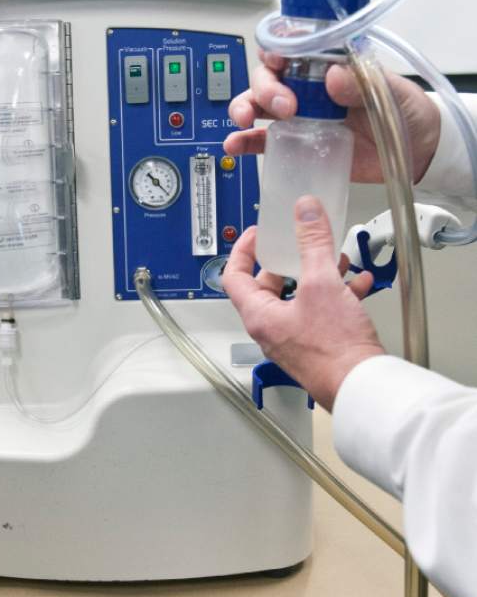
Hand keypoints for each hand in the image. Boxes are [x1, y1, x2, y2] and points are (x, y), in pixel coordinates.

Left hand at [223, 195, 385, 411]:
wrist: (362, 385)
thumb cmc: (335, 349)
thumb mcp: (322, 283)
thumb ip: (312, 242)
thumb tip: (304, 211)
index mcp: (260, 316)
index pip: (234, 277)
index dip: (243, 250)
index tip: (258, 234)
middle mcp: (272, 330)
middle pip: (269, 286)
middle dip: (289, 261)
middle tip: (300, 243)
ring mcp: (295, 339)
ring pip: (299, 297)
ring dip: (318, 275)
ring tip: (337, 260)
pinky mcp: (318, 346)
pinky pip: (322, 313)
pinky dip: (337, 295)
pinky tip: (358, 284)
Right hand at [225, 52, 440, 183]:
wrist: (415, 150)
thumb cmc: (404, 109)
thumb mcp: (390, 89)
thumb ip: (361, 81)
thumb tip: (332, 75)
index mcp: (327, 62)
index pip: (290, 45)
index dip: (276, 48)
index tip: (279, 61)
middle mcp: (307, 85)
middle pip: (268, 74)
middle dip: (265, 87)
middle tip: (285, 106)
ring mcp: (299, 114)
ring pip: (257, 103)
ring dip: (244, 107)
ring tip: (245, 120)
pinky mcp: (296, 141)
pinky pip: (262, 140)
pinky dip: (245, 141)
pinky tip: (235, 143)